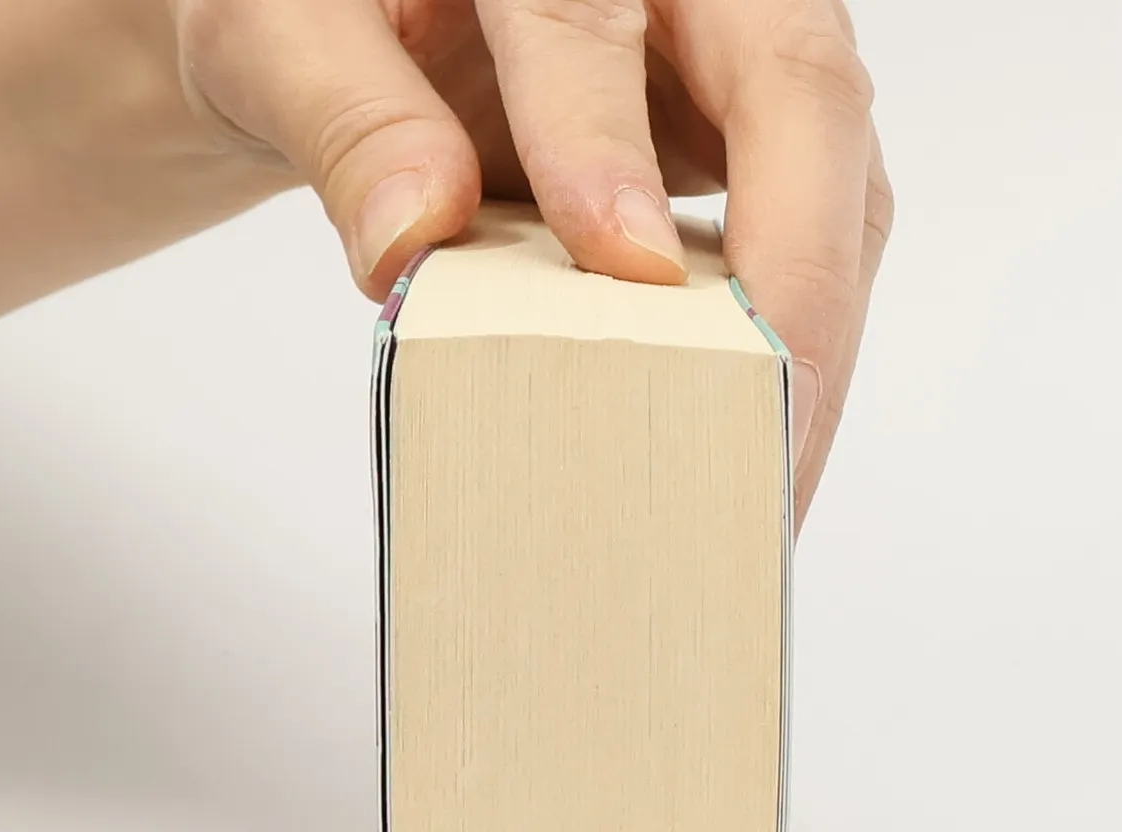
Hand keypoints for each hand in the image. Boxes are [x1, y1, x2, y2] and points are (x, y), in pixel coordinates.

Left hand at [172, 0, 892, 516]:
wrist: (374, 25)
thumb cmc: (337, 11)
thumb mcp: (284, 33)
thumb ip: (344, 115)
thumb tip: (413, 239)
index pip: (591, 17)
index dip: (605, 141)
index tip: (617, 270)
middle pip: (800, 98)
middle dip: (791, 283)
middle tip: (759, 449)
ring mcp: (742, 64)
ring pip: (838, 184)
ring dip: (810, 347)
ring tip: (766, 493)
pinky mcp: (757, 151)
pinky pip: (812, 243)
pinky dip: (789, 355)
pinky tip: (755, 453)